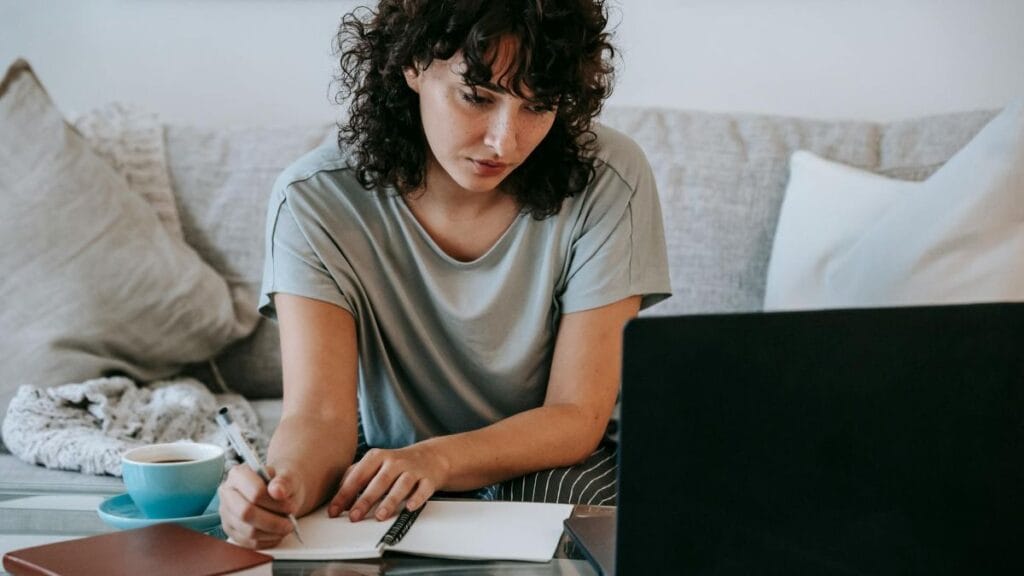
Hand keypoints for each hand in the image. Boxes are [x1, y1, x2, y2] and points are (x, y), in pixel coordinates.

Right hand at [218, 464, 301, 548]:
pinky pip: (248, 543)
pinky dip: (267, 541)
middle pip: (246, 513)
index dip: (275, 503)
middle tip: (290, 523)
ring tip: (285, 527)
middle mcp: (227, 493)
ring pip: (248, 531)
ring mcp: (226, 513)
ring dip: (272, 532)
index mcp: (238, 475)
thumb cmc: (281, 483)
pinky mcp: (231, 530)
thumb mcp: (288, 477)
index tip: (290, 507)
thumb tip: (277, 490)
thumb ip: (284, 481)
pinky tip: (276, 533)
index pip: (254, 492)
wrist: (278, 491)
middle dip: (273, 522)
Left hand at [327, 443, 449, 521]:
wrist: (429, 457)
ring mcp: (412, 470)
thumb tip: (338, 500)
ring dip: (390, 501)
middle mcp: (394, 462)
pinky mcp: (428, 480)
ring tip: (380, 516)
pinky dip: (417, 498)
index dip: (345, 494)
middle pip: (379, 481)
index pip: (357, 476)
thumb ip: (354, 477)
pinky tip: (409, 507)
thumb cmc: (396, 464)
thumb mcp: (373, 464)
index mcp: (377, 457)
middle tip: (354, 516)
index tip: (335, 510)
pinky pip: (423, 489)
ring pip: (401, 485)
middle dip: (365, 500)